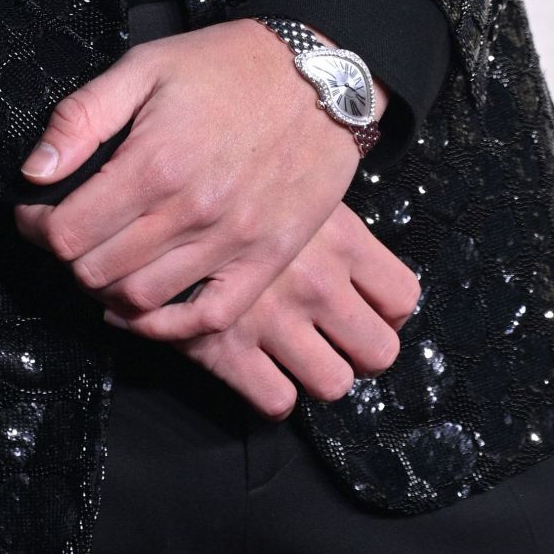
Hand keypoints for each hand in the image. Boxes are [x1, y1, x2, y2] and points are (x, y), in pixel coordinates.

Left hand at [12, 19, 369, 332]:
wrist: (319, 75)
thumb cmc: (228, 65)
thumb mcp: (145, 66)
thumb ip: (82, 118)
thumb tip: (35, 171)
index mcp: (153, 163)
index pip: (68, 232)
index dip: (37, 227)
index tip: (34, 213)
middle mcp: (190, 211)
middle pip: (98, 270)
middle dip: (68, 256)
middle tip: (67, 234)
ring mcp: (232, 242)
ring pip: (143, 299)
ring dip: (107, 289)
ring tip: (103, 261)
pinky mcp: (266, 259)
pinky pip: (208, 319)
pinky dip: (167, 326)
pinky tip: (144, 307)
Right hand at [105, 197, 421, 417]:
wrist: (152, 175)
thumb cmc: (225, 153)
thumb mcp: (286, 169)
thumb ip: (319, 207)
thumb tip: (338, 227)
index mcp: (340, 237)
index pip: (401, 297)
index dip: (388, 310)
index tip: (367, 305)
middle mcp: (317, 282)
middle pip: (378, 352)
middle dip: (359, 351)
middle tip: (335, 337)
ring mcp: (276, 319)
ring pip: (332, 383)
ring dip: (318, 373)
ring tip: (297, 354)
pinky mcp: (229, 348)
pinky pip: (275, 400)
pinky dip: (270, 393)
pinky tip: (258, 369)